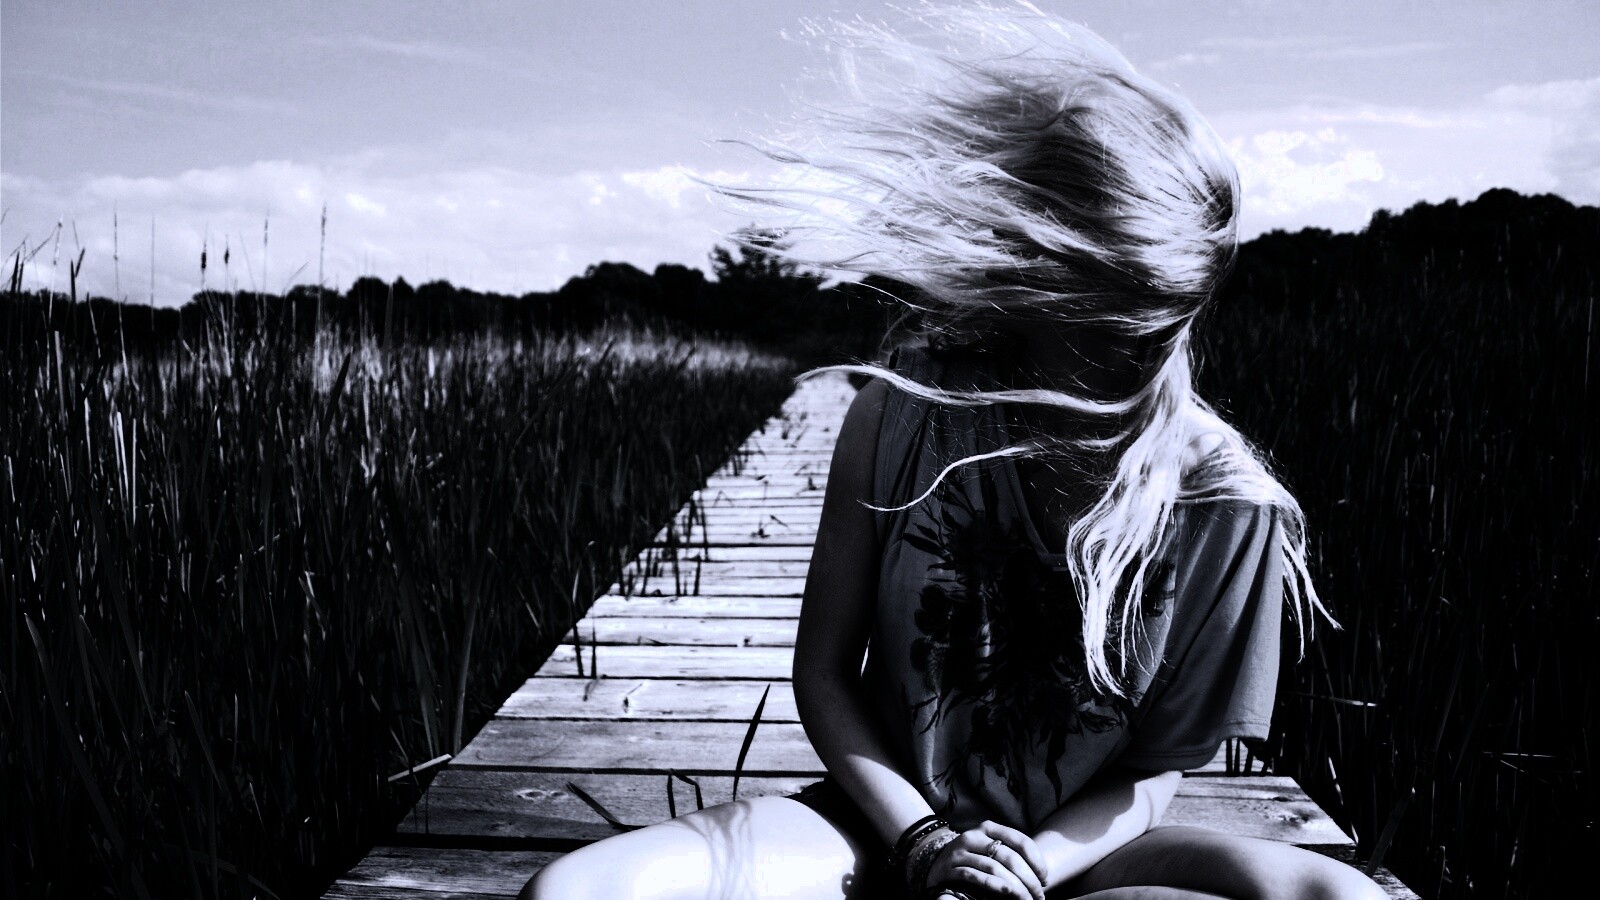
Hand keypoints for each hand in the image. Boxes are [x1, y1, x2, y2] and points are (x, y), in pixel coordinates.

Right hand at [924, 820, 1048, 899]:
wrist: (934, 861)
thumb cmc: (971, 857)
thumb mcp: (989, 846)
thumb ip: (1009, 853)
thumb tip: (1039, 875)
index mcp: (988, 827)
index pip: (1020, 840)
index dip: (1036, 861)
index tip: (1045, 879)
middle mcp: (974, 836)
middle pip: (1009, 856)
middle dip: (1029, 879)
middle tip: (1039, 895)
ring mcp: (961, 852)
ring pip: (995, 868)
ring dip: (1015, 887)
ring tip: (1027, 899)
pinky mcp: (951, 868)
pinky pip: (976, 876)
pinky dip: (994, 886)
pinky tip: (1007, 894)